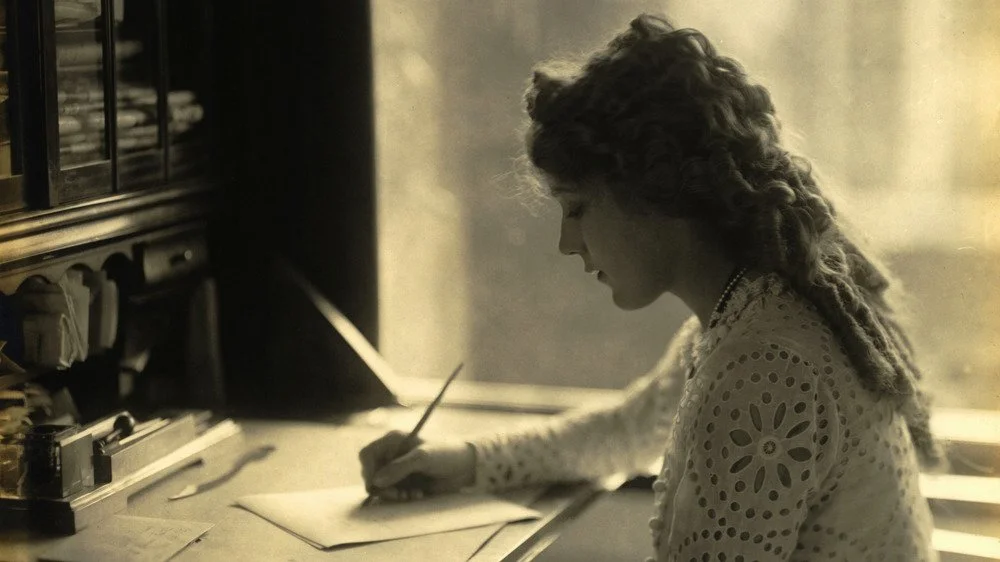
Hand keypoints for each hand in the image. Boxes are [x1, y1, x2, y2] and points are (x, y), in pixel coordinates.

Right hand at [359, 431, 475, 501]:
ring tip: (412, 495)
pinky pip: (393, 493)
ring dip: (394, 494)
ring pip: (382, 487)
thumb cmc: (445, 453)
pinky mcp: (405, 482)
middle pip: (372, 473)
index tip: (376, 485)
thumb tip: (376, 481)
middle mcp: (392, 454)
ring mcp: (398, 469)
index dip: (368, 470)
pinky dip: (402, 497)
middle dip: (383, 487)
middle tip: (397, 496)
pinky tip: (418, 494)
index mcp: (393, 441)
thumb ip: (399, 468)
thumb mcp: (423, 458)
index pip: (368, 455)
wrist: (465, 466)